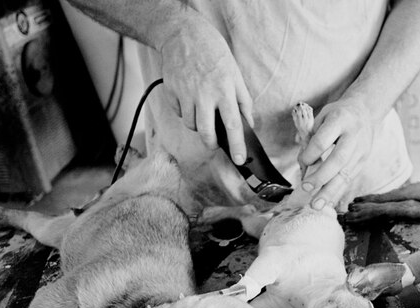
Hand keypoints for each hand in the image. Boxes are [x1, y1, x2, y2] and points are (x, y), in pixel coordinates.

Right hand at [159, 23, 252, 164]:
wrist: (184, 35)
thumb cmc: (215, 55)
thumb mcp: (235, 74)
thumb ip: (243, 101)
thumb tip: (248, 124)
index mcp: (225, 90)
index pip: (233, 125)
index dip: (237, 145)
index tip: (239, 160)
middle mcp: (205, 94)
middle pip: (207, 133)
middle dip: (211, 143)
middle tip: (215, 143)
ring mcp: (186, 93)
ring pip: (191, 125)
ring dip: (198, 124)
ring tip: (202, 109)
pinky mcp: (171, 91)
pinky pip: (179, 113)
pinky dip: (185, 111)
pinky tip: (189, 96)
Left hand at [297, 99, 374, 209]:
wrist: (365, 112)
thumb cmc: (338, 115)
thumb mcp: (323, 115)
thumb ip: (311, 135)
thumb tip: (303, 162)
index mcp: (340, 119)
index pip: (324, 140)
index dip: (311, 153)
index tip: (303, 161)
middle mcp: (353, 136)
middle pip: (338, 159)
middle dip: (321, 176)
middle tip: (306, 188)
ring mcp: (361, 151)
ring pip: (346, 174)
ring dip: (330, 191)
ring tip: (316, 205)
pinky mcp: (363, 162)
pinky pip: (349, 179)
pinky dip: (337, 192)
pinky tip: (327, 203)